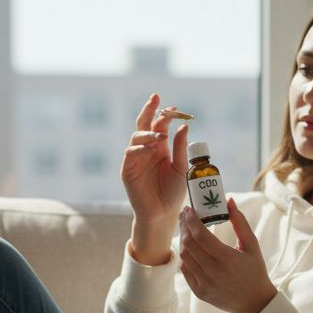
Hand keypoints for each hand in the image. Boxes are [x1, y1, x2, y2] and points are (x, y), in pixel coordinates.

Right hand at [120, 93, 188, 226]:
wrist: (162, 214)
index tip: (175, 108)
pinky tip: (152, 149)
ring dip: (148, 133)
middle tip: (156, 98)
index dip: (165, 115)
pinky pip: (130, 153)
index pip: (159, 125)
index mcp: (159, 148)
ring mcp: (135, 159)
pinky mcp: (127, 170)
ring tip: (160, 136)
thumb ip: (180, 148)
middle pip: (144, 124)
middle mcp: (146, 150)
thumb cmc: (173, 193)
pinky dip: (140, 149)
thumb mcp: (181, 168)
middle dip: (149, 110)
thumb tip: (184, 126)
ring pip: (136, 137)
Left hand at [178, 197, 278, 312]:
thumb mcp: (252, 245)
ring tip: (187, 229)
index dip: (191, 220)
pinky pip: (185, 270)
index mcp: (227, 259)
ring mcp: (204, 283)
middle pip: (188, 244)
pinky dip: (185, 256)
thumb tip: (229, 201)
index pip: (200, 235)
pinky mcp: (199, 292)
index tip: (189, 209)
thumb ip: (240, 222)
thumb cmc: (255, 271)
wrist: (254, 303)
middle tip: (185, 216)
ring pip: (184, 256)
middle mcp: (213, 272)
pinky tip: (190, 248)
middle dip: (184, 226)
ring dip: (183, 240)